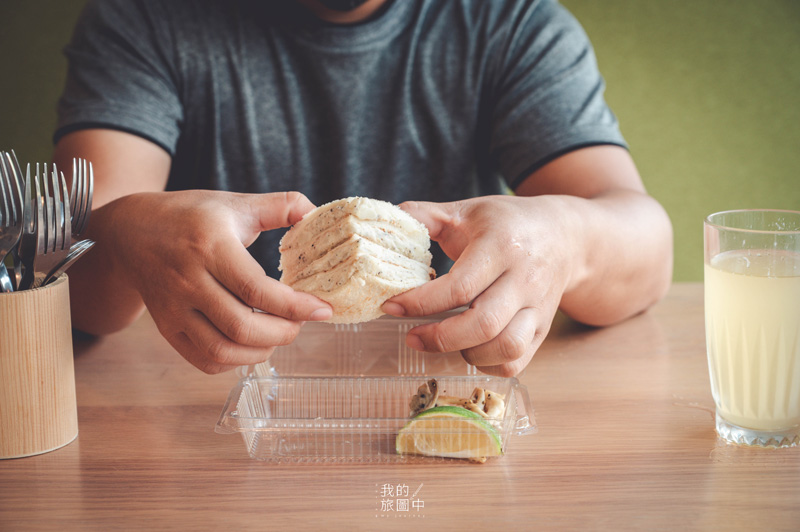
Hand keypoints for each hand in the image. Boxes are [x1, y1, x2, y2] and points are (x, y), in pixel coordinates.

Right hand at [100, 190, 331, 372]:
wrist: (131, 231)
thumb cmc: (190, 216)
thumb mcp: (235, 203)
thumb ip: (281, 206)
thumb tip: (316, 214)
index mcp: (210, 246)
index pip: (257, 289)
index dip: (296, 306)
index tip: (322, 309)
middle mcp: (188, 280)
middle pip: (242, 326)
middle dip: (284, 332)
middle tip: (301, 322)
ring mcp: (174, 308)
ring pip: (222, 350)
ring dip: (261, 351)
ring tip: (279, 334)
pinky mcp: (167, 328)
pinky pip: (204, 360)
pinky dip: (235, 362)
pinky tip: (251, 345)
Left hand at [382, 195, 578, 376]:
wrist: (564, 235)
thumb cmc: (507, 223)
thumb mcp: (467, 210)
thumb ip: (424, 216)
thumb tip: (387, 223)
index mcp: (501, 246)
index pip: (459, 286)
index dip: (420, 303)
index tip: (392, 307)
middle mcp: (524, 279)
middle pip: (482, 324)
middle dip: (439, 338)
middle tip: (413, 337)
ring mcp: (538, 306)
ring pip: (505, 347)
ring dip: (466, 353)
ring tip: (444, 341)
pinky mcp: (543, 328)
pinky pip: (518, 361)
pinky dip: (489, 364)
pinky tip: (469, 350)